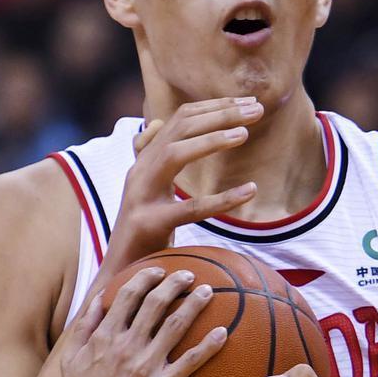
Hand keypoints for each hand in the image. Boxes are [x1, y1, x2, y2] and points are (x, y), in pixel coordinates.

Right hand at [59, 265, 226, 376]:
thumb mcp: (69, 363)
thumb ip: (83, 329)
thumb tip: (97, 301)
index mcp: (104, 337)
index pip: (127, 295)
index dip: (145, 278)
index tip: (158, 270)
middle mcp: (126, 346)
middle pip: (155, 303)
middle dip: (174, 283)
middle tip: (189, 274)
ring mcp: (146, 365)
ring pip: (176, 325)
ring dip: (194, 304)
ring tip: (208, 291)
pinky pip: (191, 361)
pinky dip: (208, 345)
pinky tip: (223, 333)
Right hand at [90, 98, 263, 292]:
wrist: (120, 274)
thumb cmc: (142, 234)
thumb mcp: (147, 191)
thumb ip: (151, 157)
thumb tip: (157, 124)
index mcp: (145, 163)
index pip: (180, 120)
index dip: (214, 107)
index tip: (248, 102)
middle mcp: (140, 172)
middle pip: (180, 128)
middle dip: (220, 114)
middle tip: (257, 110)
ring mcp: (142, 197)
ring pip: (176, 155)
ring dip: (212, 140)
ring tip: (245, 134)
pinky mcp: (150, 224)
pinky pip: (190, 209)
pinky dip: (223, 199)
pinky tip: (251, 190)